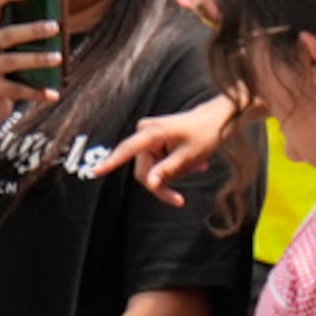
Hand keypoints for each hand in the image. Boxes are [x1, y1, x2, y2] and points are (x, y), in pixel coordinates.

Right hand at [0, 0, 59, 130]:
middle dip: (32, 30)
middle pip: (7, 34)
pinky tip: (53, 94)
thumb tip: (55, 26)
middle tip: (55, 26)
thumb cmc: (0, 76)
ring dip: (38, 60)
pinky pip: (16, 89)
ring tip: (58, 58)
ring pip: (13, 61)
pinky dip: (37, 92)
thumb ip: (19, 41)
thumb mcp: (3, 54)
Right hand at [95, 96, 240, 203]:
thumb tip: (149, 184)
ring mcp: (149, 136)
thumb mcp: (188, 156)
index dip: (111, 162)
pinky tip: (196, 164)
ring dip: (174, 174)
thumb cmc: (205, 134)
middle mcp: (145, 132)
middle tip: (181, 197)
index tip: (96, 172)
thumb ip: (167, 171)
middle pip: (144, 171)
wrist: (219, 119)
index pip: (127, 150)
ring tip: (198, 167)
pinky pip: (158, 163)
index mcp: (152, 133)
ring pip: (153, 170)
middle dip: (164, 182)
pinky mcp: (154, 141)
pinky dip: (175, 168)